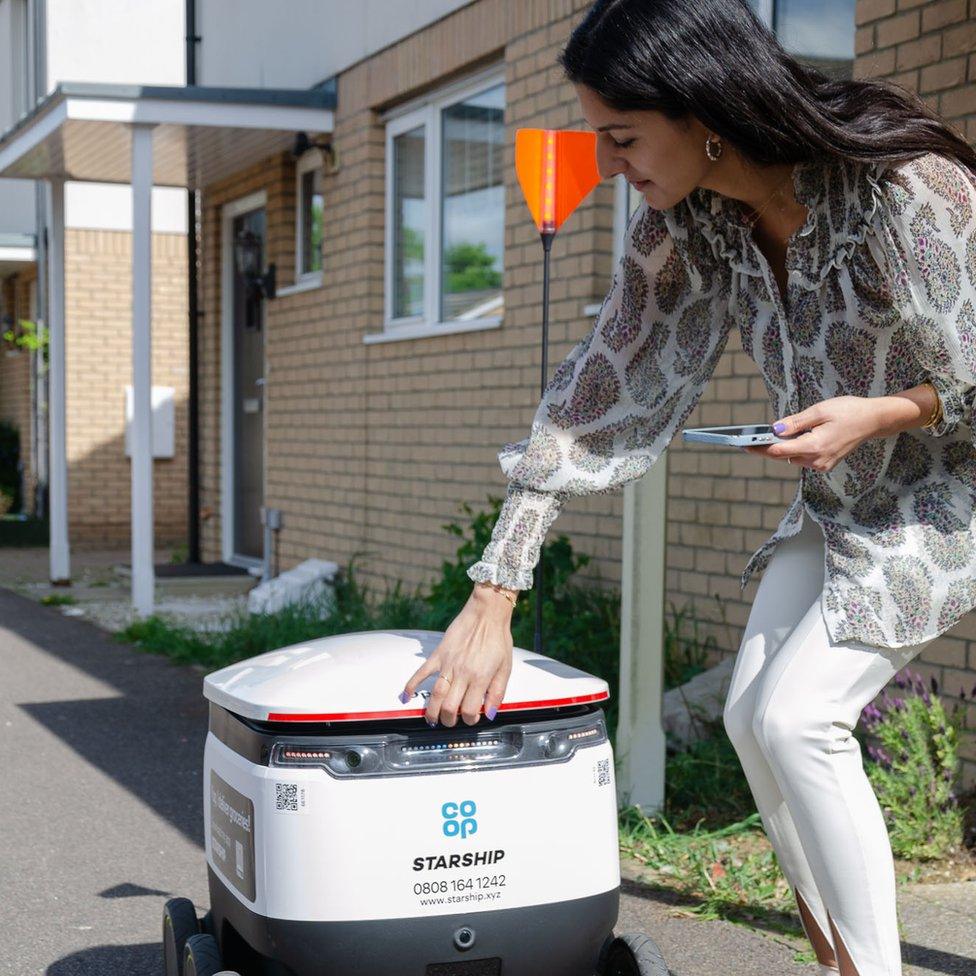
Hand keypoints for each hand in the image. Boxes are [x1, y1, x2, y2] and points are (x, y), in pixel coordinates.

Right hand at [398, 585, 514, 727]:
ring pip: (435, 694)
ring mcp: (448, 664)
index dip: (470, 719)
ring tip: (432, 719)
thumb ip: (498, 692)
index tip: (471, 718)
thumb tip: (491, 713)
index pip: (470, 710)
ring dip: (432, 711)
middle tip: (451, 721)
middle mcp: (462, 673)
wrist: (486, 614)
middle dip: (449, 720)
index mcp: (480, 677)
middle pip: (449, 707)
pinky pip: (421, 672)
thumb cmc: (498, 639)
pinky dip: (411, 685)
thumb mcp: (506, 668)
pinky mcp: (439, 654)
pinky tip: (405, 696)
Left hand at [742, 395, 881, 470]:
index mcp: (815, 446)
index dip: (759, 448)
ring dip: (784, 447)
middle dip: (768, 447)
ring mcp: (821, 465)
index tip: (743, 445)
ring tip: (775, 434)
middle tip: (751, 439)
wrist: (873, 420)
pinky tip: (795, 438)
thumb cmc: (848, 411)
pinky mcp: (824, 464)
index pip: (779, 451)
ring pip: (792, 458)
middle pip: (783, 456)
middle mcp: (817, 460)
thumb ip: (795, 422)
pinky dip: (796, 449)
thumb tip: (774, 429)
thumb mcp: (819, 411)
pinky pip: (802, 458)